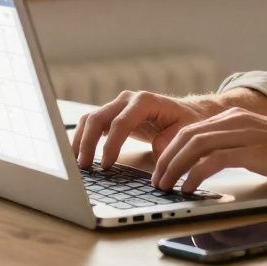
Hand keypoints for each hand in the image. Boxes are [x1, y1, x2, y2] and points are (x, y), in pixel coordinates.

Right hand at [71, 90, 222, 169]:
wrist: (188, 112)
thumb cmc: (187, 122)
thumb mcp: (184, 133)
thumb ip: (169, 144)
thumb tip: (155, 155)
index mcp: (146, 101)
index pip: (121, 122)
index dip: (111, 144)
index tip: (106, 165)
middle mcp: (128, 99)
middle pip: (99, 118)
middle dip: (88, 143)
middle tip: (84, 166)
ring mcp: (119, 104)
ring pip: (91, 119)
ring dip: (81, 140)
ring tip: (78, 163)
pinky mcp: (114, 114)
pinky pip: (92, 123)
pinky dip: (83, 137)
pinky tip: (79, 154)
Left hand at [150, 108, 266, 192]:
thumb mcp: (256, 145)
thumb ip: (232, 147)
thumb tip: (205, 165)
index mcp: (235, 117)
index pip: (190, 129)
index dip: (170, 149)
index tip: (160, 169)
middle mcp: (236, 120)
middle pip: (186, 136)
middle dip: (166, 159)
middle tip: (156, 181)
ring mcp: (244, 133)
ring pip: (195, 146)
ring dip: (175, 168)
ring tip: (166, 187)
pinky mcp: (252, 150)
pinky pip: (213, 161)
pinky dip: (195, 175)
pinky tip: (189, 188)